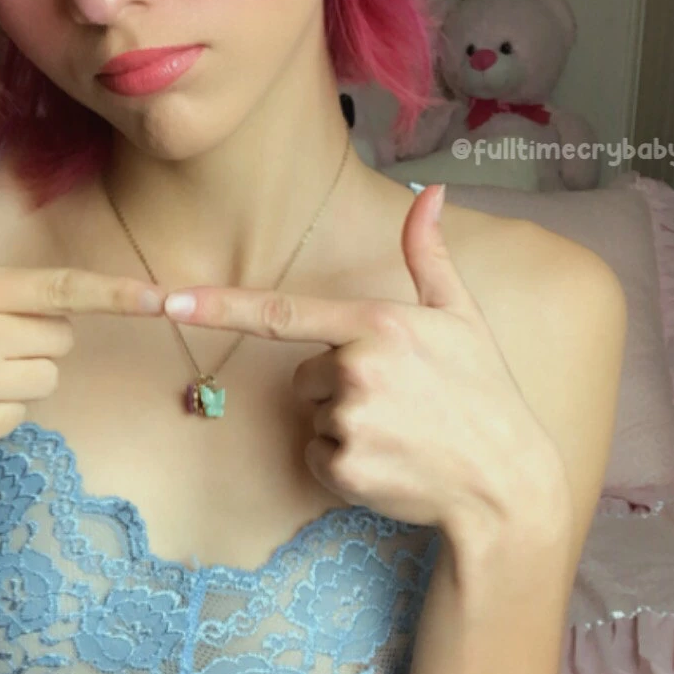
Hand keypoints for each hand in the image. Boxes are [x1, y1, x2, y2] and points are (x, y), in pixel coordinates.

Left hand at [163, 183, 568, 541]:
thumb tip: (431, 193)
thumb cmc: (485, 394)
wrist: (504, 481)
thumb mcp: (462, 317)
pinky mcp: (343, 468)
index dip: (219, 306)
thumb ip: (429, 255)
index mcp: (377, 324)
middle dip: (338, 385)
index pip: (281, 312)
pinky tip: (391, 461)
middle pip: (304, 373)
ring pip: (312, 415)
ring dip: (344, 424)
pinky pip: (316, 456)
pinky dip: (345, 464)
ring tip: (401, 431)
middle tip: (397, 400)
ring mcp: (348, 421)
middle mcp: (356, 369)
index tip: (169, 300)